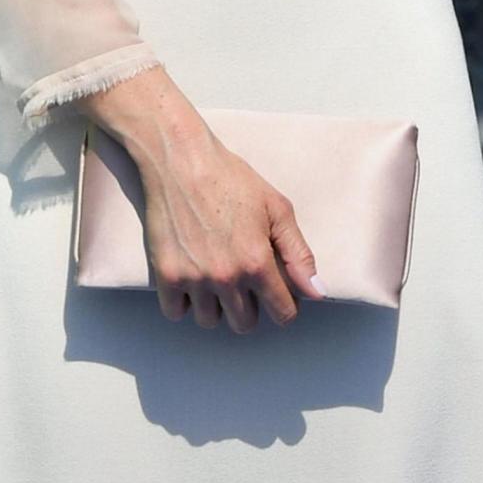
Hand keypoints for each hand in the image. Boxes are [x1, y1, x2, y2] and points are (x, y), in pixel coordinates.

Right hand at [82, 69, 323, 332]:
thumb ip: (298, 253)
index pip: (282, 313)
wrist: (181, 159)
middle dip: (250, 306)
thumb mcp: (276, 207)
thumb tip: (317, 292)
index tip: (277, 294)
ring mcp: (193, 278)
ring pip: (210, 320)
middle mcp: (226, 277)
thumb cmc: (231, 178)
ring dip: (216, 305)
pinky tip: (191, 277)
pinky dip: (183, 301)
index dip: (285, 306)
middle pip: (244, 323)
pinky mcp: (165, 275)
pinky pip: (176, 313)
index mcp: (256, 262)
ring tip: (216, 277)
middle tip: (244, 280)